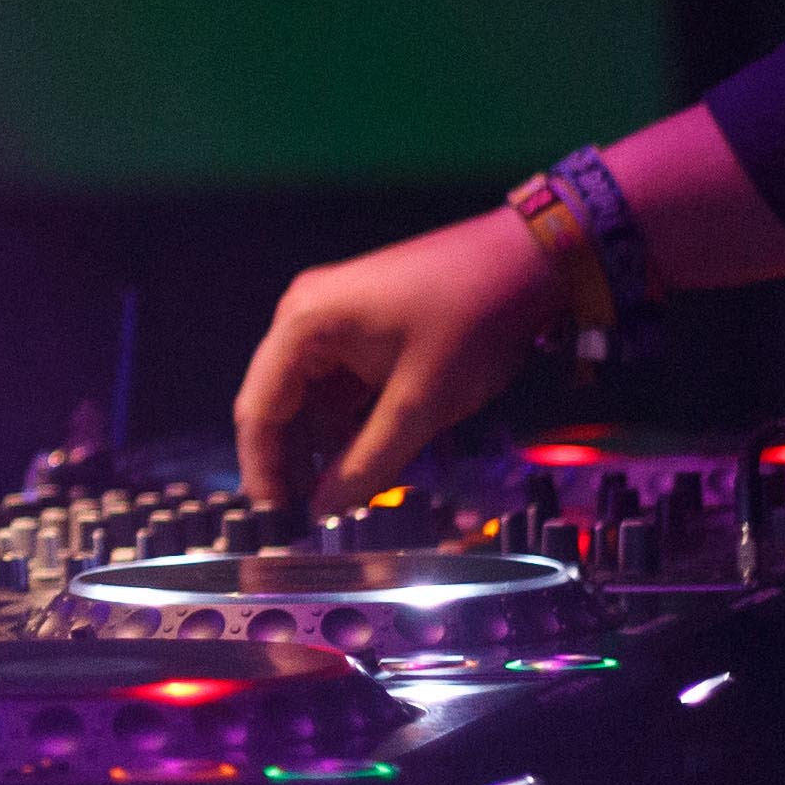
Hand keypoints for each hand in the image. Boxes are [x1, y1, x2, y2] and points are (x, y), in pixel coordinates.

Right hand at [233, 208, 556, 522]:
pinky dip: (344, 424)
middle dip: (289, 463)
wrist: (526, 261)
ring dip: (319, 447)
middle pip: (277, 403)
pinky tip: (360, 461)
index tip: (276, 523)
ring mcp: (332, 317)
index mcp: (304, 324)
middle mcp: (305, 315)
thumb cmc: (471, 323)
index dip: (262, 472)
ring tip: (334, 499)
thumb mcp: (419, 405)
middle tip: (305, 520)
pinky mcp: (361, 326)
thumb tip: (324, 512)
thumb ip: (367, 464)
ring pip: (308, 398)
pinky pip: (336, 385)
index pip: (258, 410)